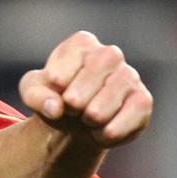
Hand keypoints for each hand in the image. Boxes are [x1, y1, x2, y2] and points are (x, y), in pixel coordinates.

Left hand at [20, 31, 152, 147]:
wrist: (74, 120)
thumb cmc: (53, 97)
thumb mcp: (33, 92)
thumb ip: (36, 95)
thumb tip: (55, 107)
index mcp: (81, 44)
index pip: (63, 69)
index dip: (56, 87)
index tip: (56, 91)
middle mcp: (110, 54)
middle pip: (95, 72)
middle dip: (76, 101)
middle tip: (72, 109)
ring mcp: (130, 76)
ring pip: (112, 96)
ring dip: (93, 117)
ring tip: (86, 120)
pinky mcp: (143, 100)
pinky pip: (133, 114)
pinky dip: (111, 131)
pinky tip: (100, 133)